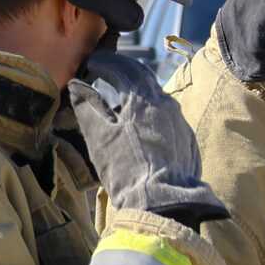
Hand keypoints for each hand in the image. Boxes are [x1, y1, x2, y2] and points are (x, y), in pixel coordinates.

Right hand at [66, 49, 226, 225]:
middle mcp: (166, 104)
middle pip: (144, 78)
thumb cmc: (126, 168)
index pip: (123, 68)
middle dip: (124, 70)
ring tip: (122, 97)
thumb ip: (87, 106)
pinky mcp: (188, 140)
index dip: (105, 63)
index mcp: (143, 99)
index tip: (91, 63)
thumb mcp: (98, 136)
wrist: (164, 202)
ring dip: (138, 91)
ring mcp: (180, 122)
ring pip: (158, 97)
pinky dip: (151, 111)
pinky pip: (168, 116)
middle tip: (107, 70)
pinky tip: (142, 123)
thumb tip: (77, 85)